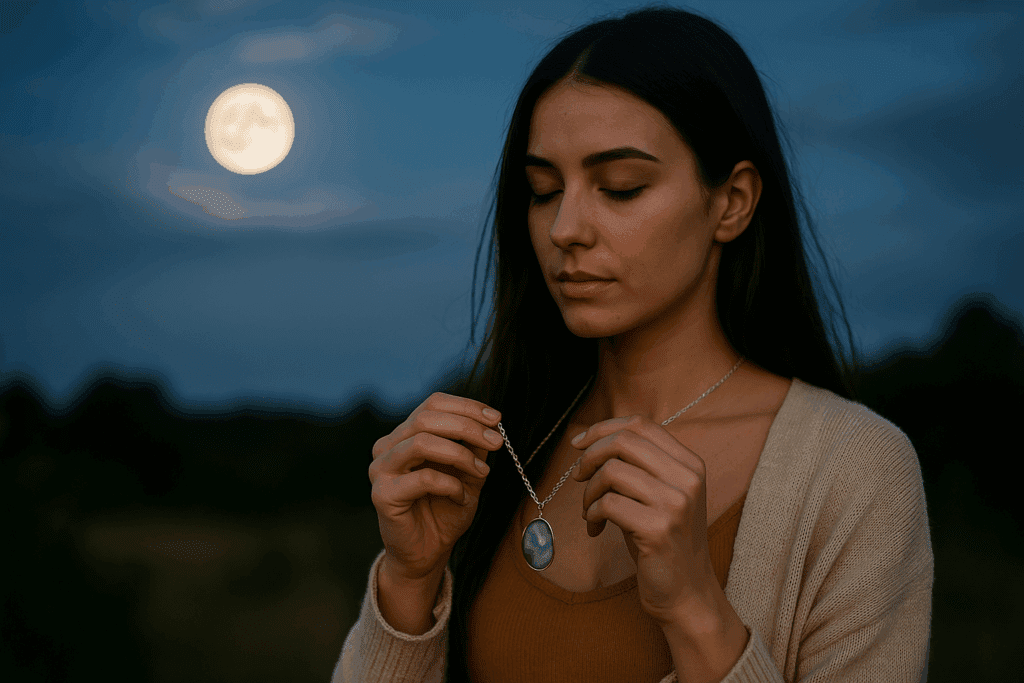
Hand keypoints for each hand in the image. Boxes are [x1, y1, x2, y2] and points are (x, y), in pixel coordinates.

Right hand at [368, 393, 501, 581]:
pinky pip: (423, 478)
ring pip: (421, 442)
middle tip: (497, 442)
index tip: (497, 419)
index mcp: (405, 434)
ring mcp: (381, 469)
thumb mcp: (468, 472)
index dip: (466, 407)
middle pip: (426, 418)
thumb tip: (491, 423)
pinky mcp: (382, 494)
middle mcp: (388, 446)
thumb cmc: (446, 509)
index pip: (433, 404)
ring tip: (482, 471)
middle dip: (467, 427)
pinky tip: (461, 496)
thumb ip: (474, 447)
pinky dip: (450, 484)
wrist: (429, 552)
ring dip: (460, 454)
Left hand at [571, 414, 719, 625]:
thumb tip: (589, 441)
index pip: (641, 425)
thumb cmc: (662, 539)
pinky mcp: (658, 529)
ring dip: (589, 491)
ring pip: (611, 471)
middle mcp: (687, 478)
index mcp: (689, 464)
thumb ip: (638, 465)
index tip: (578, 443)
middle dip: (590, 456)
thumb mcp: (657, 494)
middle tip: (578, 477)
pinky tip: (595, 528)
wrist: (686, 591)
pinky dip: (591, 514)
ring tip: (589, 511)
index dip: (603, 428)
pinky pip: (607, 504)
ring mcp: (675, 503)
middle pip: (624, 441)